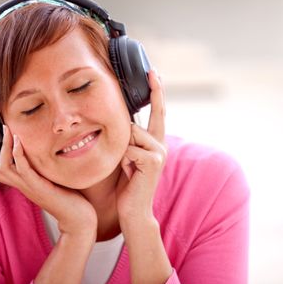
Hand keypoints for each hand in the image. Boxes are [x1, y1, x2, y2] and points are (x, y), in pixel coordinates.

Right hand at [0, 126, 96, 235]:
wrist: (77, 217)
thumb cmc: (66, 196)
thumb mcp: (48, 178)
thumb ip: (40, 167)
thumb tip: (39, 149)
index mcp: (20, 182)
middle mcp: (20, 185)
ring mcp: (28, 187)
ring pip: (4, 167)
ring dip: (3, 146)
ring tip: (5, 128)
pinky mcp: (38, 187)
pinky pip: (23, 170)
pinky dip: (19, 154)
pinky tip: (19, 140)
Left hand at [116, 68, 166, 222]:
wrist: (133, 210)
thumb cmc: (128, 184)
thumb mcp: (127, 157)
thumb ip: (129, 139)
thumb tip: (124, 121)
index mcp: (155, 142)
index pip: (157, 111)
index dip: (156, 91)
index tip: (153, 72)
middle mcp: (161, 144)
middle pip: (143, 119)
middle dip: (139, 117)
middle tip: (145, 101)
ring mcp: (159, 152)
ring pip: (130, 133)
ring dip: (122, 151)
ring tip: (127, 169)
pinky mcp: (154, 161)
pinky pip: (129, 149)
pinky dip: (123, 161)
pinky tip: (128, 174)